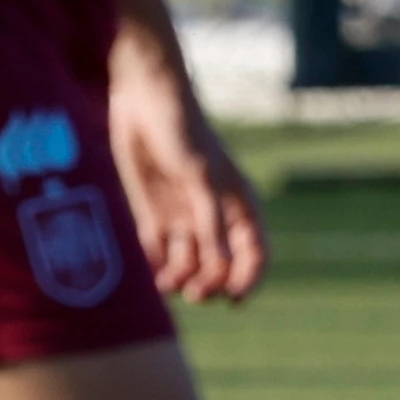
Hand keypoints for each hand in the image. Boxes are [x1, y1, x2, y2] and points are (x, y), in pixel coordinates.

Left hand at [110, 81, 268, 305]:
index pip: (254, 254)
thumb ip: (210, 226)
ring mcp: (183, 216)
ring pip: (188, 264)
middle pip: (220, 267)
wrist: (145, 100)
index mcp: (239, 205)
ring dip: (181, 279)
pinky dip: (158, 265)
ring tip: (168, 285)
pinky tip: (155, 269)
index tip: (233, 299)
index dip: (248, 280)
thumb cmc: (184, 133)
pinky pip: (159, 252)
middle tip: (195, 293)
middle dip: (211, 284)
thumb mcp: (201, 180)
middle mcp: (214, 216)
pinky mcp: (153, 213)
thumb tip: (219, 272)